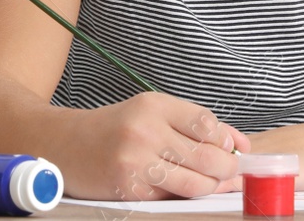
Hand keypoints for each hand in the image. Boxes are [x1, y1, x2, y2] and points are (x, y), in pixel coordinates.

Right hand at [66, 92, 250, 199]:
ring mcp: (136, 162)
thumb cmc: (113, 129)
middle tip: (231, 173)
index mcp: (154, 105)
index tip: (233, 149)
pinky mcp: (129, 190)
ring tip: (211, 183)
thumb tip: (239, 145)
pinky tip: (181, 189)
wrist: (64, 145)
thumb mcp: (151, 113)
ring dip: (212, 187)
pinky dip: (183, 196)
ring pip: (196, 183)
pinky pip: (172, 198)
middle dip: (228, 169)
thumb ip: (193, 125)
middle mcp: (145, 131)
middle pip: (208, 156)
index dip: (227, 141)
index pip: (207, 124)